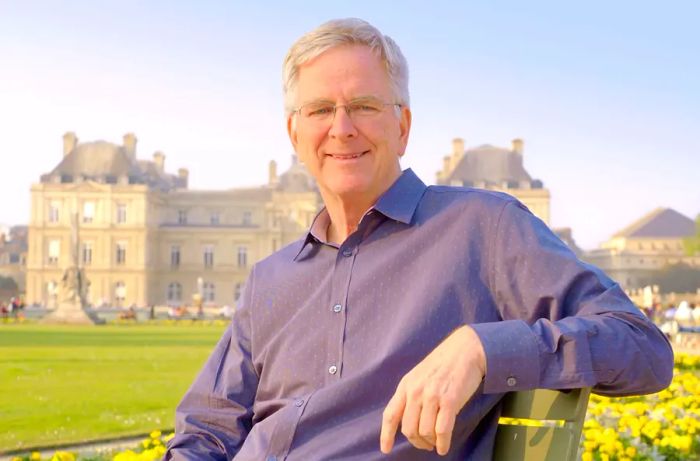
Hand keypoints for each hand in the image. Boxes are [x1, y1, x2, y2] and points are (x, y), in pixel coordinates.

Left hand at [380, 325, 485, 455]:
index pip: (391, 415)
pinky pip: (442, 431)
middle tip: (425, 444)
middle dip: (417, 442)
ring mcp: (432, 396)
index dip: (386, 435)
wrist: (465, 350)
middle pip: (409, 429)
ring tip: (436, 443)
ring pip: (425, 432)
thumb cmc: (443, 364)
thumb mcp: (419, 376)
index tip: (385, 449)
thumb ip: (411, 395)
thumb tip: (408, 421)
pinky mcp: (449, 400)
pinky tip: (444, 447)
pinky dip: (442, 443)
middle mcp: (415, 391)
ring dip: (430, 443)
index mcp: (405, 385)